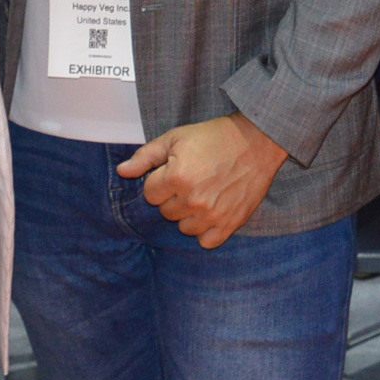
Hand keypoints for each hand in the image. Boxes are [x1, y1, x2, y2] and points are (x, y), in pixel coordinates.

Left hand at [120, 112, 288, 247]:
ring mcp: (212, 215)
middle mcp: (193, 199)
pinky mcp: (230, 224)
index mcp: (177, 177)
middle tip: (193, 179)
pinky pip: (206, 241)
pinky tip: (212, 211)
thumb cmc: (213, 137)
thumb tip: (122, 172)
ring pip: (184, 227)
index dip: (161, 181)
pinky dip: (206, 230)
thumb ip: (145, 157)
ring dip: (189, 214)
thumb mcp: (176, 138)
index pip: (150, 194)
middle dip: (174, 197)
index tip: (176, 171)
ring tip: (204, 193)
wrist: (257, 141)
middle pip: (166, 212)